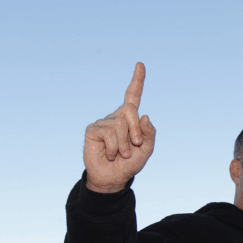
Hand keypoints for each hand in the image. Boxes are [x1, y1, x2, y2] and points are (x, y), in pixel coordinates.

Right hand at [83, 62, 156, 193]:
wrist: (113, 178)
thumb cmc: (130, 163)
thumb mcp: (146, 150)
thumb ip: (150, 134)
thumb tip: (144, 116)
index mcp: (130, 119)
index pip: (133, 96)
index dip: (137, 81)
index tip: (140, 65)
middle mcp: (116, 117)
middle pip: (129, 110)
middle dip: (136, 130)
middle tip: (135, 145)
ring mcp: (103, 122)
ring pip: (119, 125)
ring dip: (124, 145)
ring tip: (121, 154)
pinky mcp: (92, 130)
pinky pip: (108, 133)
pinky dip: (114, 147)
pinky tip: (110, 153)